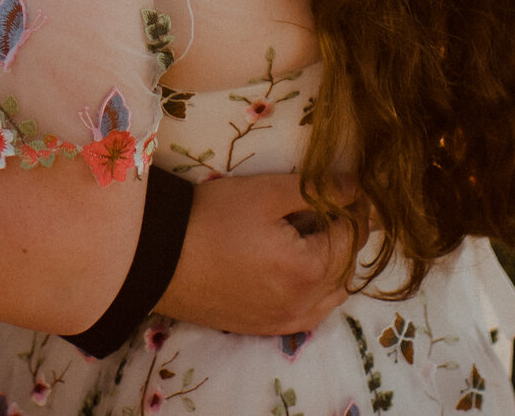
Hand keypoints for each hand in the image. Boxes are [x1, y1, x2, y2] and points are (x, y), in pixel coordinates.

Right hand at [154, 172, 360, 336]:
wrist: (158, 259)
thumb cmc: (210, 219)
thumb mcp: (265, 193)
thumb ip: (316, 190)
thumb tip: (356, 186)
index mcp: (308, 270)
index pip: (353, 236)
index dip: (355, 206)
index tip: (348, 186)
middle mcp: (303, 304)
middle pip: (346, 267)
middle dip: (345, 234)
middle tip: (329, 205)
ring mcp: (285, 321)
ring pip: (333, 294)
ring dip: (334, 265)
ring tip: (314, 235)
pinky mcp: (265, 328)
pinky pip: (310, 313)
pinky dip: (317, 291)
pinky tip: (301, 270)